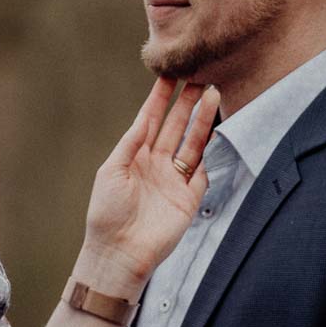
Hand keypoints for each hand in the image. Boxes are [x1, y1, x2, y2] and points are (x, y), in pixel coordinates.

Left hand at [77, 79, 219, 292]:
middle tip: (199, 75)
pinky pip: (204, 169)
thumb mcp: (111, 172)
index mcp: (134, 156)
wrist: (119, 253)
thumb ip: (129, 143)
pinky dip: (211, 151)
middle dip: (186, 102)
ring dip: (202, 120)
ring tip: (213, 93)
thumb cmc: (107, 214)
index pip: (150, 120)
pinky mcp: (189, 198)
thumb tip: (143, 117)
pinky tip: (219, 128)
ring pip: (192, 143)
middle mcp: (156, 164)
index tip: (170, 73)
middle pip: (175, 126)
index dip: (160, 97)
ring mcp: (174, 180)